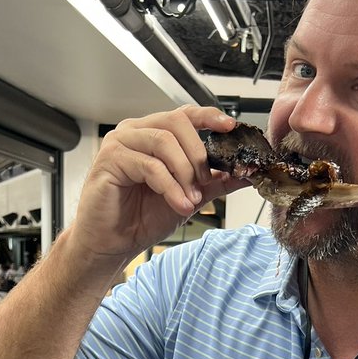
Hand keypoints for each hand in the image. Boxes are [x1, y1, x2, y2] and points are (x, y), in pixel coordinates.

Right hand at [68, 105, 247, 268]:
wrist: (112, 243)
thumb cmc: (140, 218)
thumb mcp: (189, 197)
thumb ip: (215, 183)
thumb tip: (247, 174)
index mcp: (154, 134)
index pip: (184, 115)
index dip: (209, 117)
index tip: (231, 127)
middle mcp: (136, 132)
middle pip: (177, 123)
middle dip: (198, 154)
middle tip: (205, 182)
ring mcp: (121, 142)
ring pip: (164, 142)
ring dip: (185, 173)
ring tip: (191, 200)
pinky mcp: (110, 159)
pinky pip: (149, 165)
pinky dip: (170, 187)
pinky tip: (179, 204)